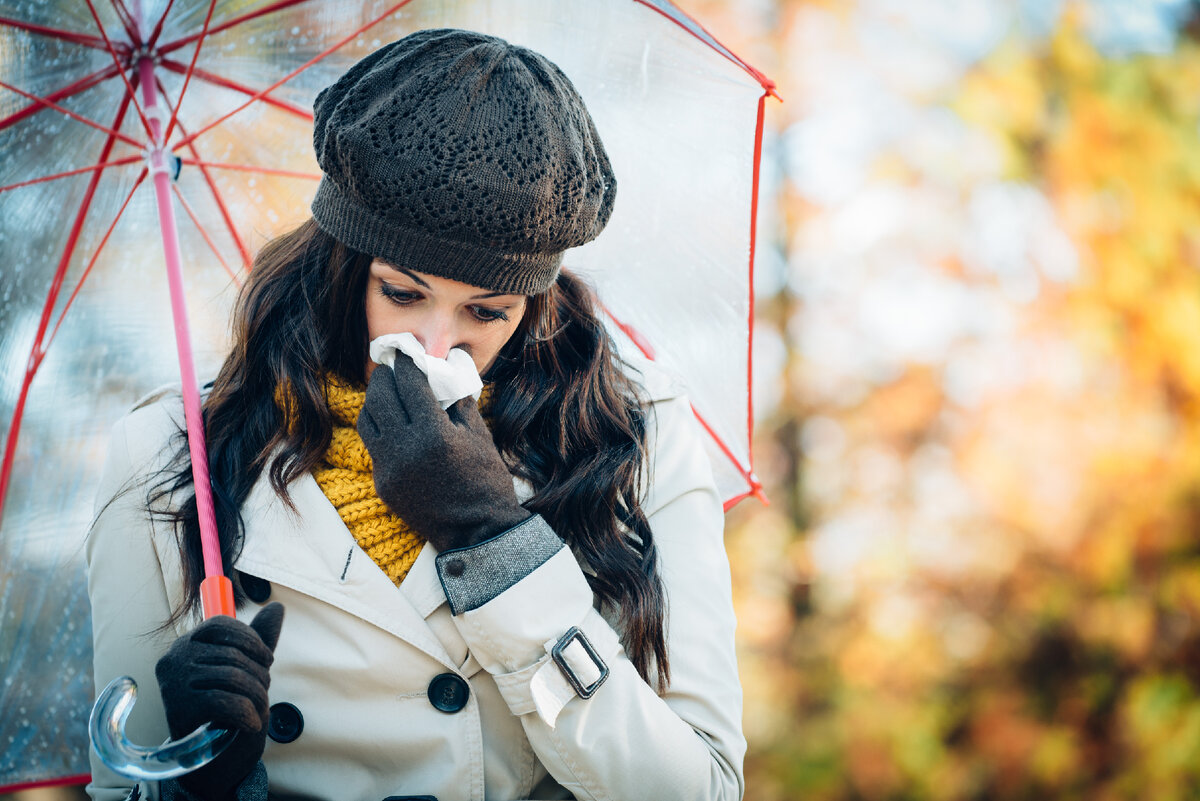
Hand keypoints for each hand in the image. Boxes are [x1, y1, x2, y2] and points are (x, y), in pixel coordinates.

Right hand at [156, 603, 284, 800]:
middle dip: (259, 674)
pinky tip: (251, 724)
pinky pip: (225, 701)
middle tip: (263, 692)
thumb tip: (278, 607)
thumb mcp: (245, 667)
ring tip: (259, 709)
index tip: (266, 660)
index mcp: (186, 643)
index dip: (252, 641)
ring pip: (233, 676)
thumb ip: (258, 639)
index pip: (221, 625)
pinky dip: (246, 713)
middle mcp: (174, 658)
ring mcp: (174, 683)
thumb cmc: (227, 705)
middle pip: (232, 653)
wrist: (211, 755)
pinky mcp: (180, 709)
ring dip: (257, 696)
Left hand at [357, 355, 529, 551]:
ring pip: (367, 420)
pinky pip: (373, 446)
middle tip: (393, 368)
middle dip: (385, 377)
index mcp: (434, 434)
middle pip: (380, 397)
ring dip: (375, 401)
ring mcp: (390, 469)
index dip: (408, 364)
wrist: (478, 532)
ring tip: (387, 392)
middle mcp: (406, 449)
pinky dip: (380, 428)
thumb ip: (458, 401)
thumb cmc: (486, 481)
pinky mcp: (383, 485)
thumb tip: (448, 369)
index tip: (409, 355)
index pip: (409, 384)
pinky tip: (392, 423)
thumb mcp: (479, 436)